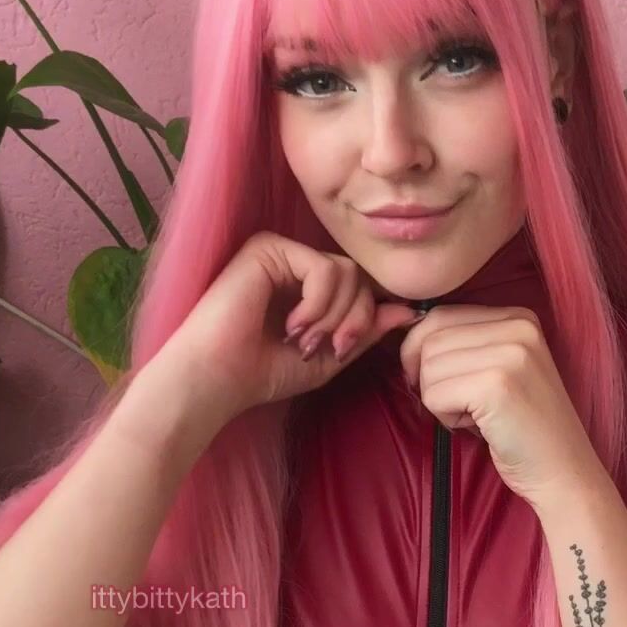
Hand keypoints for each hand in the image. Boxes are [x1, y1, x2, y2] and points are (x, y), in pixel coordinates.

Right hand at [151, 232, 420, 432]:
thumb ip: (366, 332)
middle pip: (358, 276)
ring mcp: (280, 252)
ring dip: (334, 316)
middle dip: (353, 319)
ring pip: (345, 271)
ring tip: (303, 340)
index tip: (342, 350)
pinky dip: (317, 304)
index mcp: (307, 285)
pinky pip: (323, 268)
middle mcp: (293, 262)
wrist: (217, 379)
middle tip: (325, 349)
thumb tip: (410, 310)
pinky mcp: (267, 248)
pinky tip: (292, 325)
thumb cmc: (263, 372)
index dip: (364, 318)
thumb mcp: (329, 356)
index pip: (360, 287)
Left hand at [398, 304, 606, 509]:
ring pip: (428, 368)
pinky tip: (478, 426)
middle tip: (459, 406)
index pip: (439, 315)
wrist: (563, 471)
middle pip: (430, 340)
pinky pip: (434, 395)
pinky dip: (445, 418)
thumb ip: (463, 344)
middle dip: (430, 379)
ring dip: (439, 401)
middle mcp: (518, 326)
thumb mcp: (499, 368)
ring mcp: (510, 353)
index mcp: (518, 317)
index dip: (420, 351)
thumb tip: (404, 332)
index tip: (435, 382)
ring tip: (475, 416)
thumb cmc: (521, 427)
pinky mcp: (497, 385)